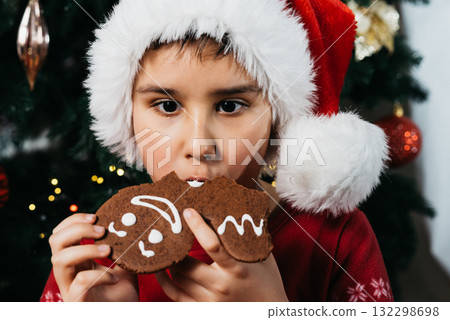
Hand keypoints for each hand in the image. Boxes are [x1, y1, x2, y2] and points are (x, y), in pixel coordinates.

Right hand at [49, 213, 138, 300]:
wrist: (126, 316)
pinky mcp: (76, 302)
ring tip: (107, 250)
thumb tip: (132, 225)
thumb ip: (123, 248)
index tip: (97, 215)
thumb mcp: (125, 265)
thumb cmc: (123, 295)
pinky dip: (99, 275)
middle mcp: (68, 274)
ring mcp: (69, 289)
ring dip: (85, 249)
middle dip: (76, 228)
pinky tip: (114, 277)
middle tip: (101, 229)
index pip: (61, 233)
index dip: (74, 220)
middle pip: (54, 241)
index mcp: (76, 262)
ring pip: (59, 260)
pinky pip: (79, 282)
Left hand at [155, 208, 287, 301]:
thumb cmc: (267, 280)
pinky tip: (162, 271)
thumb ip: (247, 237)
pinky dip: (165, 282)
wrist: (269, 312)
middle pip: (186, 265)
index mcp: (237, 269)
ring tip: (164, 248)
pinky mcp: (204, 309)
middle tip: (170, 230)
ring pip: (178, 279)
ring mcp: (211, 300)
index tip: (188, 211)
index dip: (197, 226)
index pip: (212, 245)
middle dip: (174, 247)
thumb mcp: (260, 256)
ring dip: (168, 263)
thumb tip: (234, 210)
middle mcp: (221, 286)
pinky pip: (176, 296)